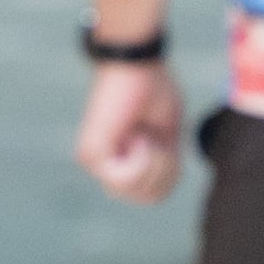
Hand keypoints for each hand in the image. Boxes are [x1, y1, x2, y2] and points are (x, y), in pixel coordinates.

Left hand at [74, 55, 182, 204]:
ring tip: (144, 133)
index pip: (152, 196)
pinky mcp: (93, 154)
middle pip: (148, 198)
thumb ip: (164, 162)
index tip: (166, 143)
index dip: (170, 175)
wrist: (135, 66)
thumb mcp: (167, 133)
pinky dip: (142, 157)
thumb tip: (163, 186)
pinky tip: (135, 134)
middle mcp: (104, 166)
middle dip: (164, 171)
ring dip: (153, 162)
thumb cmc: (153, 90)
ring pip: (137, 190)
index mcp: (122, 161)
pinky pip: (127, 177)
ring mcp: (95, 162)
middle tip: (156, 138)